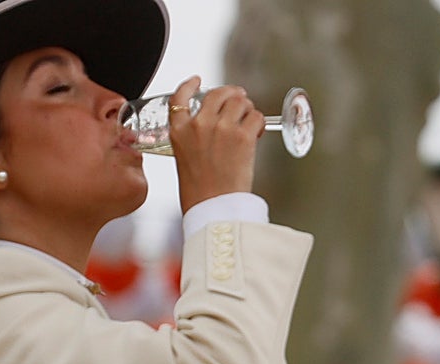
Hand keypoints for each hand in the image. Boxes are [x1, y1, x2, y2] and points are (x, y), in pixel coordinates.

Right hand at [167, 77, 265, 211]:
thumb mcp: (185, 160)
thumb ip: (194, 139)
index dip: (189, 85)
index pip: (180, 97)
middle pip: (218, 94)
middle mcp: (199, 124)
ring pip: (240, 101)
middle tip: (239, 99)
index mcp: (180, 131)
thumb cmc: (201, 192)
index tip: (196, 81)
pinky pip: (256, 116)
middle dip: (231, 94)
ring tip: (250, 121)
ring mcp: (221, 128)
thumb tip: (214, 131)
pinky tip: (258, 132)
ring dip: (247, 108)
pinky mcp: (243, 136)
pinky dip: (259, 123)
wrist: (214, 207)